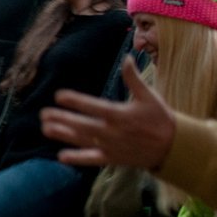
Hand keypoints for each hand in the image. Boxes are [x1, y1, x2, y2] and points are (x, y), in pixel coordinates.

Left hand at [41, 56, 174, 167]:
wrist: (174, 147)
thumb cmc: (160, 118)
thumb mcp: (149, 96)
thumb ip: (134, 78)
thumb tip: (127, 58)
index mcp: (121, 115)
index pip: (94, 106)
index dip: (76, 101)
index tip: (58, 95)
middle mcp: (114, 132)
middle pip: (83, 125)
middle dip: (62, 119)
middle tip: (43, 114)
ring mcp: (113, 146)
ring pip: (84, 140)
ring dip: (64, 135)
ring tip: (45, 128)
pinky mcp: (113, 158)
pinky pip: (93, 159)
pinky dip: (78, 158)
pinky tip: (61, 156)